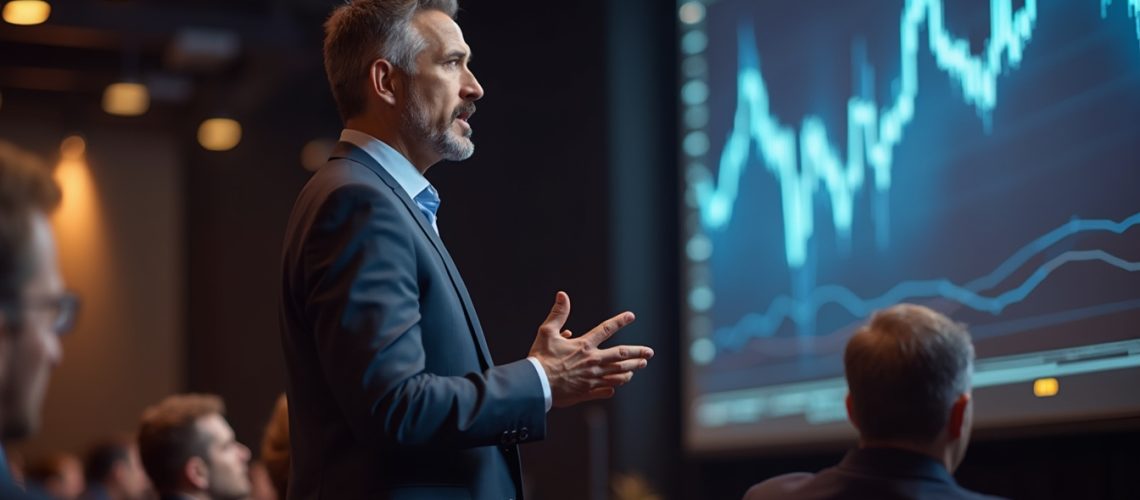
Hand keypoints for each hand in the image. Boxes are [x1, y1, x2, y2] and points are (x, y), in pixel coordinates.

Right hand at [528, 291, 653, 407]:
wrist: (536, 385)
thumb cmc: (540, 358)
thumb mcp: (547, 332)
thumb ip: (558, 314)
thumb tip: (562, 295)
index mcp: (584, 345)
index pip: (606, 329)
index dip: (620, 321)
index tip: (631, 316)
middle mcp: (592, 362)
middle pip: (621, 356)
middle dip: (637, 353)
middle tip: (649, 353)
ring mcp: (592, 378)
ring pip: (618, 374)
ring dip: (631, 370)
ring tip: (639, 367)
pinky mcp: (588, 392)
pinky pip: (607, 390)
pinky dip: (614, 387)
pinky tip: (618, 385)